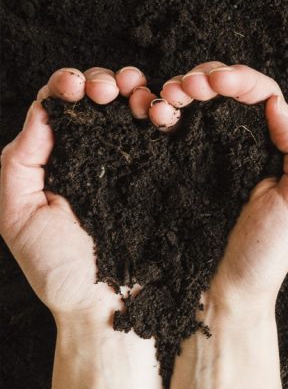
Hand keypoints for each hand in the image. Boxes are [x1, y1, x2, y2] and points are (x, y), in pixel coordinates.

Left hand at [0, 66, 162, 388]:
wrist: (111, 307)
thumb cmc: (61, 270)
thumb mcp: (18, 215)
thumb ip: (18, 163)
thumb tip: (42, 113)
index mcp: (61, 161)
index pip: (61, 109)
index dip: (67, 86)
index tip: (75, 86)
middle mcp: (99, 156)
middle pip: (100, 99)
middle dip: (102, 82)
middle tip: (106, 91)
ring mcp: (137, 163)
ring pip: (135, 107)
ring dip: (134, 88)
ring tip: (136, 92)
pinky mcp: (168, 173)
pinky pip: (168, 132)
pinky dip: (165, 110)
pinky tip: (159, 110)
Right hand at [162, 62, 287, 388]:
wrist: (223, 292)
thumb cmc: (267, 252)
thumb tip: (279, 106)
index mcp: (277, 146)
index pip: (263, 95)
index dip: (242, 79)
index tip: (219, 82)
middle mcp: (244, 144)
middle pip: (226, 90)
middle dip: (205, 77)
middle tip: (186, 88)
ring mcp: (210, 153)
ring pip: (197, 102)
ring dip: (181, 88)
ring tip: (170, 98)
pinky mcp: (180, 166)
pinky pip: (172, 128)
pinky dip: (162, 110)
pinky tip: (157, 113)